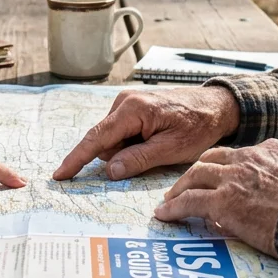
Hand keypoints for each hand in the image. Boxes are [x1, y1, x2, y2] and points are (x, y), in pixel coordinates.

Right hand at [52, 86, 239, 180]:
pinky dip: (134, 143)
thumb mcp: (171, 149)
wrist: (217, 106)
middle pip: (105, 142)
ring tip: (160, 145)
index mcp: (132, 110)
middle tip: (154, 154)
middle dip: (120, 156)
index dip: (77, 159)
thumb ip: (137, 160)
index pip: (96, 138)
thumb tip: (109, 171)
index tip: (60, 174)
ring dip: (129, 150)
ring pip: (113, 140)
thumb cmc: (198, 126)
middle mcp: (124, 102)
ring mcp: (127, 103)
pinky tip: (156, 140)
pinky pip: (122, 134)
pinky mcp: (133, 108)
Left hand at [154, 140, 277, 256]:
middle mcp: (248, 158)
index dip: (223, 165)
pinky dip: (173, 208)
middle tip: (184, 184)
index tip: (216, 175)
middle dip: (194, 172)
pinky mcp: (222, 202)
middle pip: (210, 160)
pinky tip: (165, 215)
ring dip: (178, 189)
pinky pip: (189, 202)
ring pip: (194, 177)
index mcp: (270, 150)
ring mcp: (233, 179)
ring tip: (169, 200)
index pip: (238, 154)